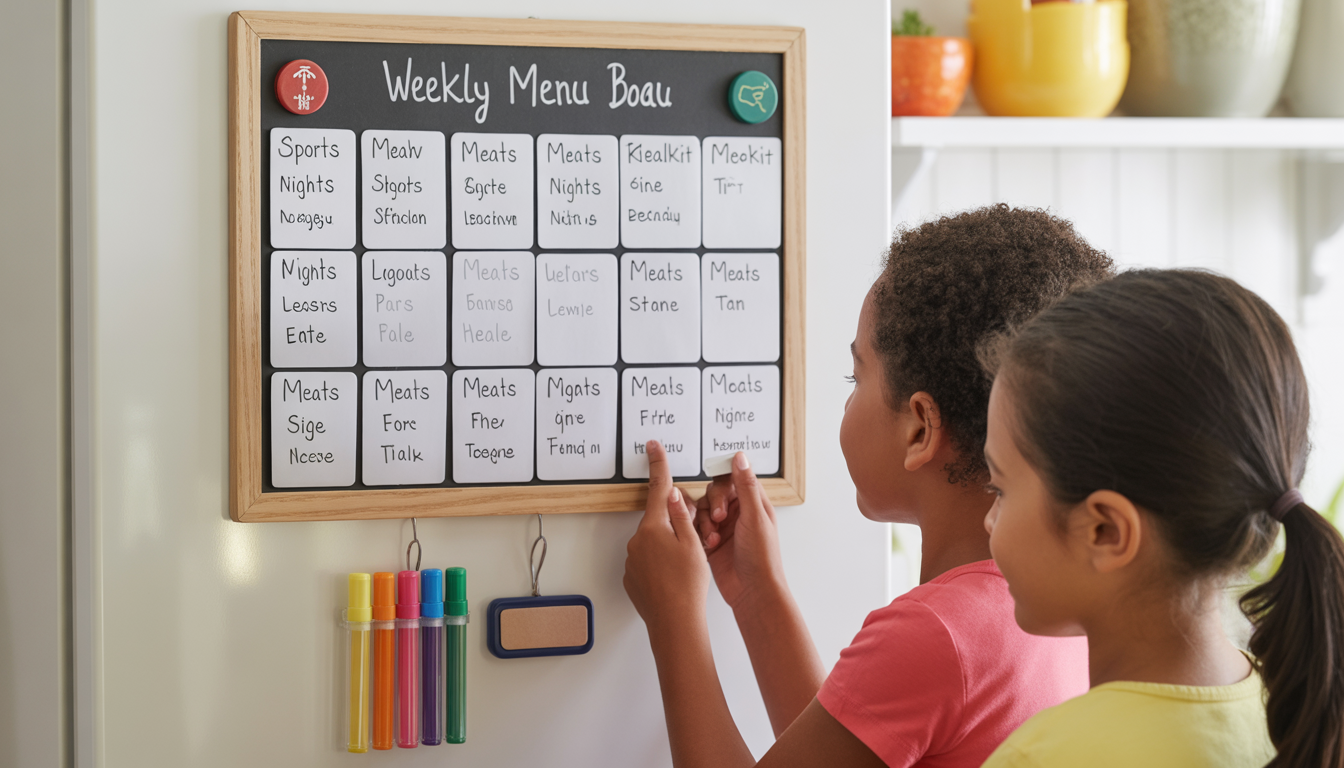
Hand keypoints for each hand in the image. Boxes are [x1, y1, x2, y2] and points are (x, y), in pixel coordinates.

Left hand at [624, 440, 710, 630]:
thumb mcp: (693, 544)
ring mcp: (632, 560)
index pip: (658, 489)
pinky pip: (647, 562)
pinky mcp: (631, 577)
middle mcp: (637, 541)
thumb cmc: (688, 585)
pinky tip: (673, 578)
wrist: (674, 622)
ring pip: (653, 543)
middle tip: (695, 541)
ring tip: (685, 568)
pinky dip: (660, 565)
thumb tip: (673, 494)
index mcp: (654, 527)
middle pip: (658, 520)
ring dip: (668, 547)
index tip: (653, 447)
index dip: (658, 465)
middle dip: (675, 524)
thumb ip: (682, 516)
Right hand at [693, 453, 786, 610]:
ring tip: (713, 537)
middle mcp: (739, 513)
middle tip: (718, 518)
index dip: (725, 484)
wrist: (752, 592)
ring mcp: (724, 528)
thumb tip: (740, 457)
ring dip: (705, 521)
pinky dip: (699, 534)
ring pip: (703, 510)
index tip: (720, 493)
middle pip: (714, 493)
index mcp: (753, 504)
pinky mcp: (711, 542)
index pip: (734, 480)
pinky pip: (696, 528)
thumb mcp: (754, 518)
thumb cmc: (761, 558)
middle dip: (713, 504)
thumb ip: (745, 486)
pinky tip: (707, 544)